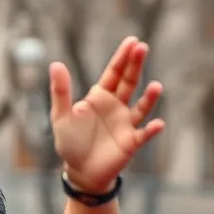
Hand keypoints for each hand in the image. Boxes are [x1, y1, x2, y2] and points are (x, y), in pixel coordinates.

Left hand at [48, 36, 164, 193]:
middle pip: (129, 82)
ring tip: (156, 86)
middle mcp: (117, 106)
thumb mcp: (61, 116)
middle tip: (142, 48)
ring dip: (149, 97)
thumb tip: (56, 64)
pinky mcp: (131, 142)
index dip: (122, 57)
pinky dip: (152, 130)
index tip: (132, 41)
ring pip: (141, 107)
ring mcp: (126, 123)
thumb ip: (61, 92)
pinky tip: (157, 124)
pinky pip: (144, 134)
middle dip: (135, 65)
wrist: (80, 171)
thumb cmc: (70, 142)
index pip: (114, 72)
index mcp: (100, 96)